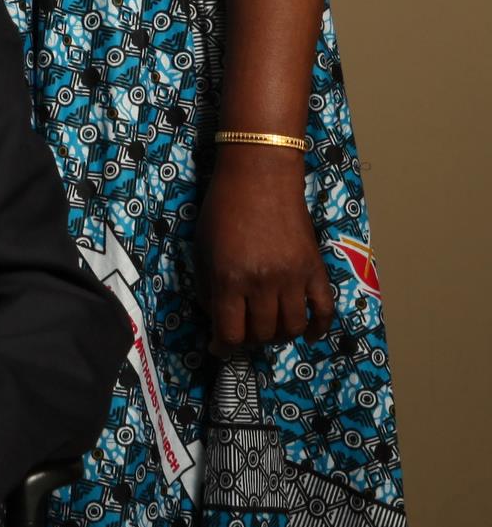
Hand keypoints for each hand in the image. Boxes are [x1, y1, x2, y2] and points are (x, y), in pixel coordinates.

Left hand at [200, 151, 335, 348]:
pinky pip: (323, 310)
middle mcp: (263, 283)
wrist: (261, 178)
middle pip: (261, 333)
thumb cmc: (223, 209)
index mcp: (229, 278)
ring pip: (292, 328)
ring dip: (279, 336)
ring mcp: (293, 278)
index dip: (224, 346)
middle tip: (243, 333)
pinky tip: (308, 334)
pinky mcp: (315, 270)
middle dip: (249, 340)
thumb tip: (216, 316)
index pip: (231, 332)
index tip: (219, 348)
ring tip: (268, 330)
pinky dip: (317, 327)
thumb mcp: (202, 248)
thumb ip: (208, 286)